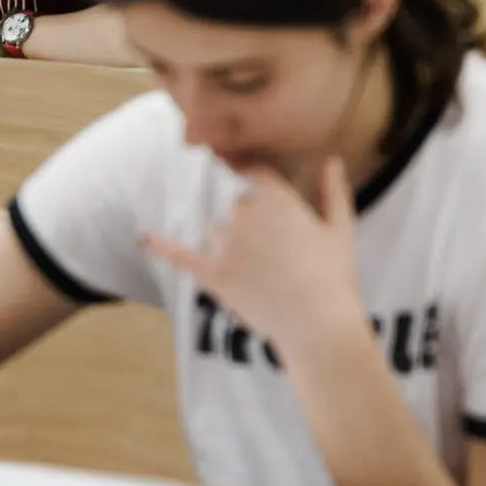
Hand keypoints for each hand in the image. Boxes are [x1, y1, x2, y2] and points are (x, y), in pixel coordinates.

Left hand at [145, 158, 365, 346]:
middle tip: (272, 250)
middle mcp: (245, 213)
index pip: (254, 172)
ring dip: (227, 241)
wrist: (318, 325)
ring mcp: (225, 243)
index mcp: (276, 198)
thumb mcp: (341, 229)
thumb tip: (332, 160)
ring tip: (257, 271)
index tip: (253, 182)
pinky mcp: (212, 273)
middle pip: (235, 203)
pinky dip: (160, 246)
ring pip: (215, 229)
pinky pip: (180, 255)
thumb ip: (334, 191)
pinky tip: (144, 238)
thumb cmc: (335, 278)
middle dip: (249, 220)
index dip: (255, 179)